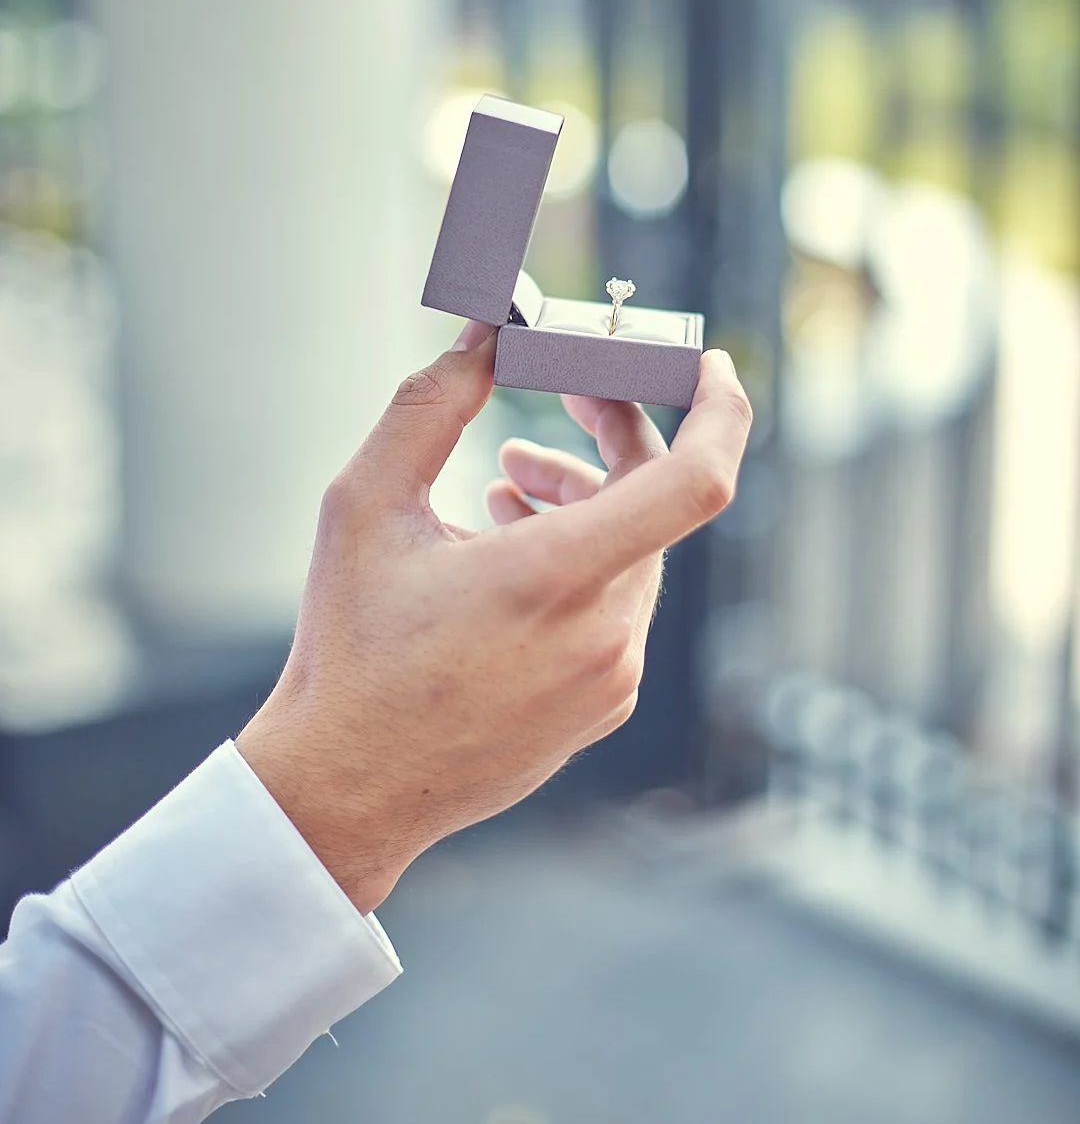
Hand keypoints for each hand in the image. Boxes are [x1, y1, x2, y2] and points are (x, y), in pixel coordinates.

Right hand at [236, 322, 751, 912]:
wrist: (344, 788)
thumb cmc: (349, 647)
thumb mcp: (365, 504)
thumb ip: (431, 403)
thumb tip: (484, 334)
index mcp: (557, 579)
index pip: (695, 480)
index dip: (720, 409)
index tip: (706, 363)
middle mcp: (604, 634)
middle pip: (653, 502)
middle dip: (610, 443)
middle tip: (555, 408)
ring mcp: (610, 680)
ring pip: (634, 554)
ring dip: (584, 503)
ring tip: (503, 486)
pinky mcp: (601, 709)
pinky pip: (617, 610)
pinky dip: (581, 564)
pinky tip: (509, 554)